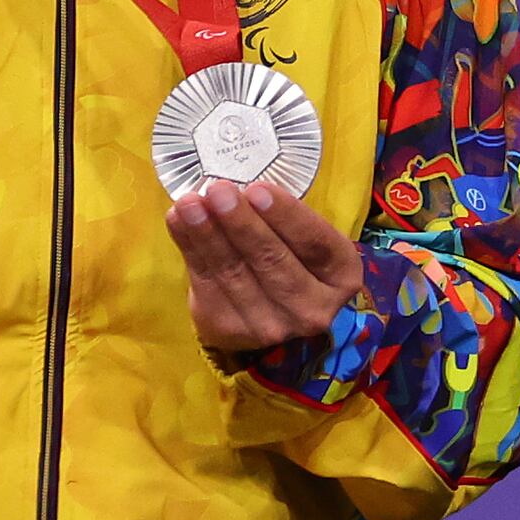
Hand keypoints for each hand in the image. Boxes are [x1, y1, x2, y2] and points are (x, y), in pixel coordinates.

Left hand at [168, 178, 363, 352]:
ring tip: (190, 203)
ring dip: (207, 234)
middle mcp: (313, 308)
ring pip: (235, 272)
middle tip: (219, 192)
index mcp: (341, 276)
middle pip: (273, 260)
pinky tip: (178, 221)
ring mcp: (273, 326)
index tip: (257, 189)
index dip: (286, 216)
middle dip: (242, 223)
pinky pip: (207, 284)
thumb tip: (238, 189)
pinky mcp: (232, 330)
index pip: (315, 243)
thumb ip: (279, 216)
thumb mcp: (301, 236)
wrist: (270, 308)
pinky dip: (189, 248)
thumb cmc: (290, 256)